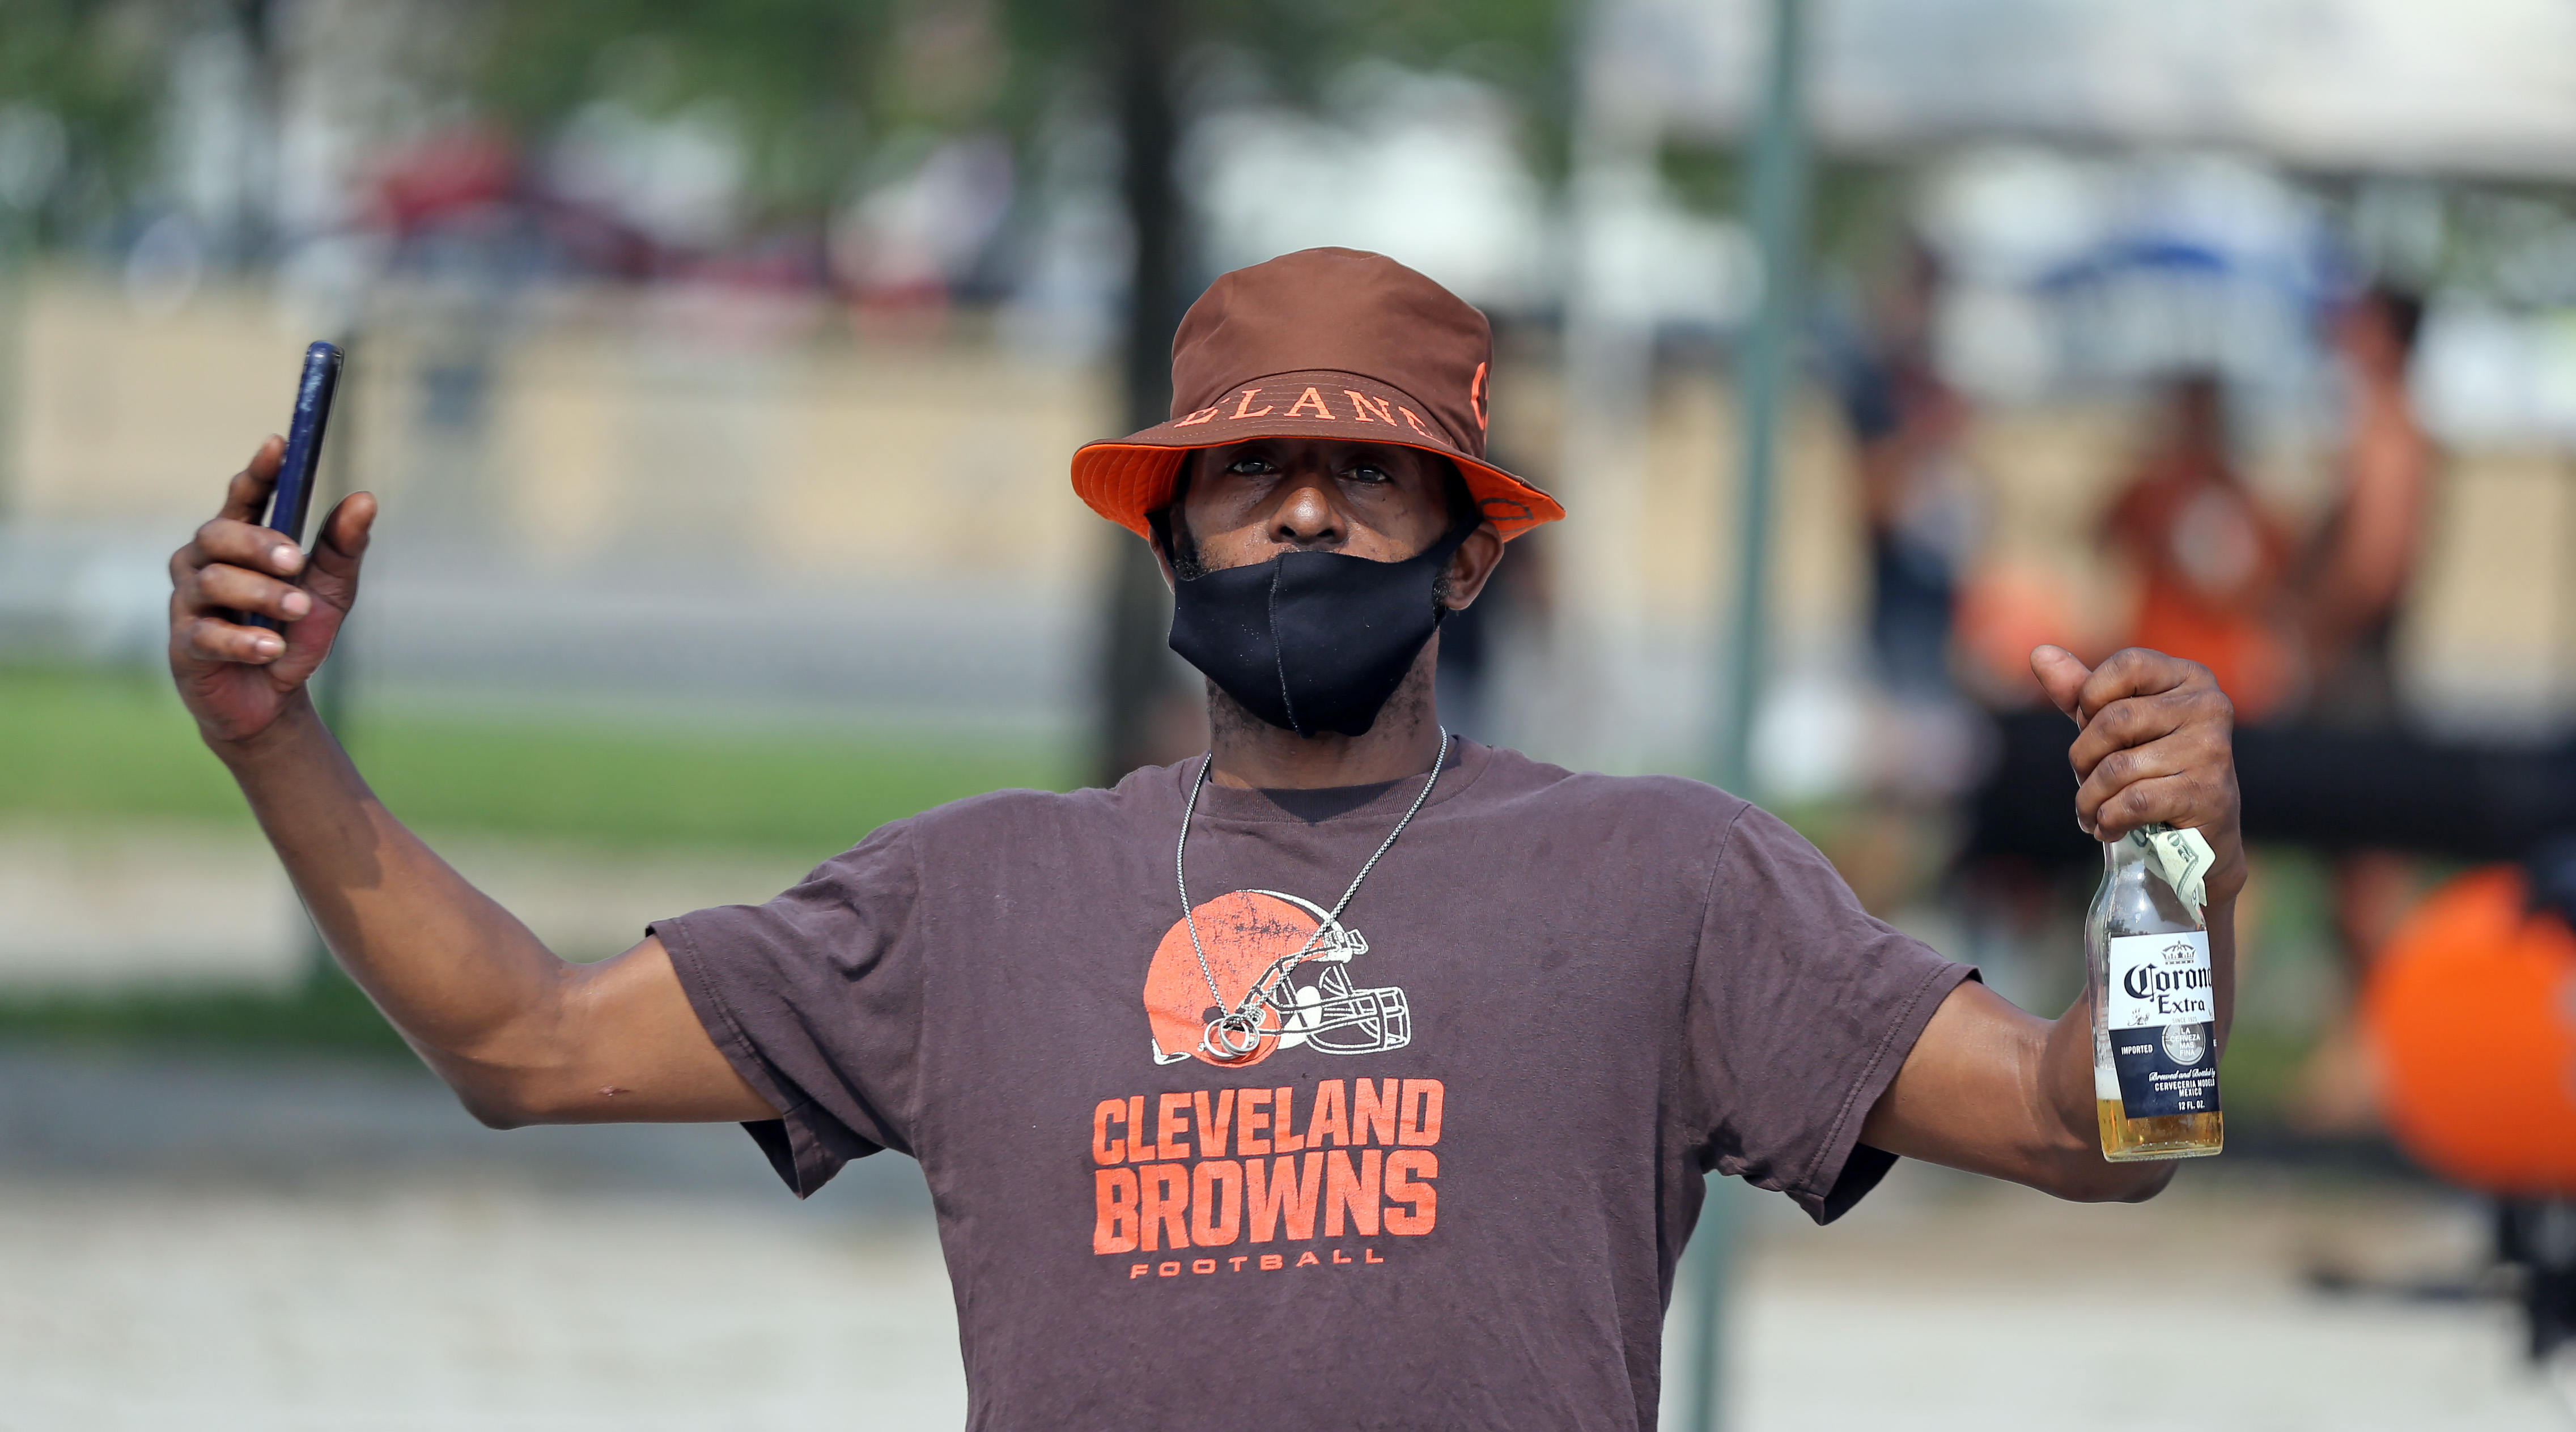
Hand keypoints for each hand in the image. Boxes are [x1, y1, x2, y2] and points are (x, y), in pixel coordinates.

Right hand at [168, 436, 377, 747]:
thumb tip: (364, 498)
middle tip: (298, 562)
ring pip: (215, 582)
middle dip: (260, 544)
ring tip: (298, 612)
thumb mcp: (331, 590)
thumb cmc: (296, 634)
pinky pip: (206, 634)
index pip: (243, 498)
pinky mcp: (184, 646)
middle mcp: (202, 563)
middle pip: (218, 534)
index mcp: (237, 543)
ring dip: (263, 596)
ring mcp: (187, 603)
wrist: (274, 700)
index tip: (279, 445)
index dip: (258, 472)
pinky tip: (273, 649)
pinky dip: (243, 640)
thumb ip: (342, 547)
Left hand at [2030, 644, 2245, 909]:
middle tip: (2084, 779)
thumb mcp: (2113, 725)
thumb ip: (2079, 690)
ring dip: (2090, 797)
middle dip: (2083, 757)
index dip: (2091, 698)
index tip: (2089, 726)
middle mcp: (2210, 706)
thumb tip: (2039, 653)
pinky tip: (2108, 827)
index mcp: (2190, 676)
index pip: (2126, 664)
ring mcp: (2213, 750)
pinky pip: (2133, 801)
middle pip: (2114, 720)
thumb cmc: (2150, 769)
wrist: (2198, 837)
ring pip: (2118, 767)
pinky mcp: (2208, 795)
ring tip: (2091, 811)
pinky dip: (2108, 819)